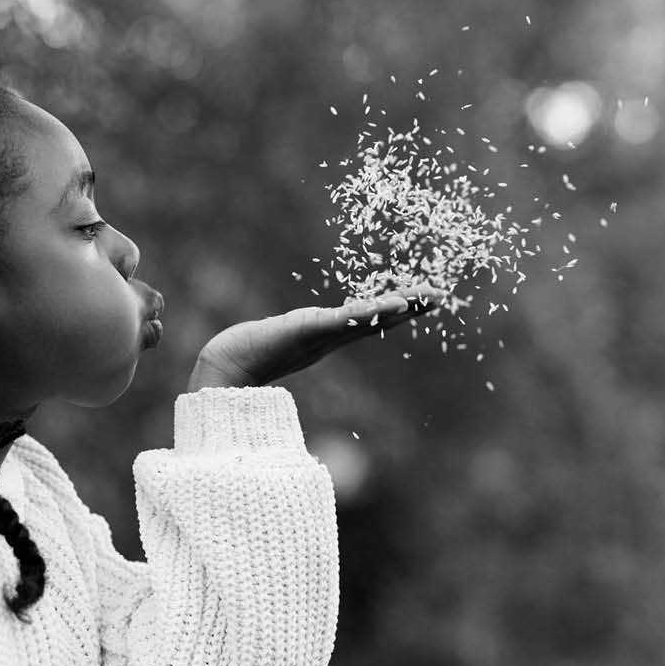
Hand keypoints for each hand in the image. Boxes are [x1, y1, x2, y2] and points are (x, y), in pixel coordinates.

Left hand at [187, 286, 449, 390]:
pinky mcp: (309, 330)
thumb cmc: (247, 355)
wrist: (224, 371)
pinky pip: (347, 320)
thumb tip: (306, 329)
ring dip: (399, 309)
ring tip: (425, 298)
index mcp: (327, 336)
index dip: (398, 310)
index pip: (371, 320)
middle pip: (378, 319)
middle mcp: (330, 337)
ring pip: (368, 320)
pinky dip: (372, 313)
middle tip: (440, 295)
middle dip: (410, 307)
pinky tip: (395, 305)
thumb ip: (296, 337)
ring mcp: (322, 336)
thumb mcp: (281, 339)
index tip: (425, 298)